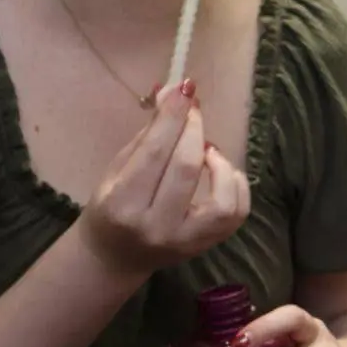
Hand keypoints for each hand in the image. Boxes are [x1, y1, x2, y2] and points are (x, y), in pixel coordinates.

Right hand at [76, 80, 251, 276]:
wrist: (113, 258)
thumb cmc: (110, 207)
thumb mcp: (116, 170)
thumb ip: (147, 135)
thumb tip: (173, 93)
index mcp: (122, 203)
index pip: (154, 152)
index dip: (173, 116)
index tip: (184, 88)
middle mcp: (154, 225)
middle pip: (186, 168)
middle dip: (193, 130)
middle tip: (192, 111)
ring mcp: (184, 241)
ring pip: (221, 200)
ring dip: (220, 163)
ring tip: (208, 150)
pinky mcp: (205, 247)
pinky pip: (236, 215)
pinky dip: (237, 186)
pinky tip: (223, 172)